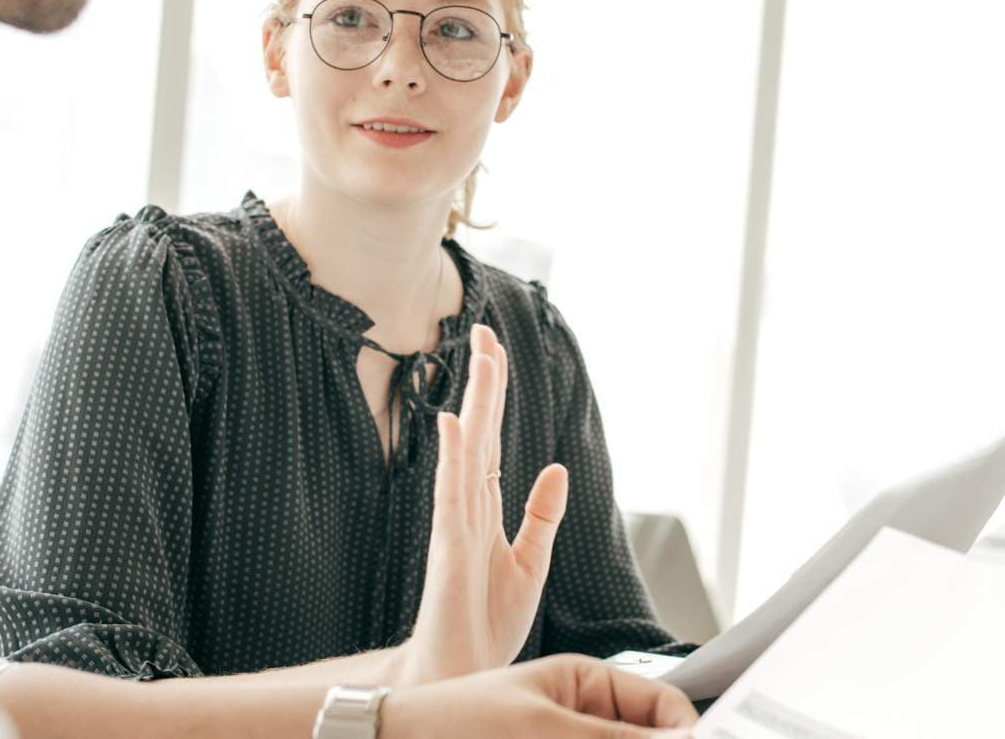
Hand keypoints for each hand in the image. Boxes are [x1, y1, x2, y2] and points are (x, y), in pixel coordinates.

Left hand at [380, 655, 696, 738]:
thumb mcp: (543, 726)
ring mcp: (564, 737)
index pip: (663, 706)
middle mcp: (580, 715)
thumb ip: (615, 737)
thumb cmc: (451, 724)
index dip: (686, 729)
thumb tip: (682, 738)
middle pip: (645, 734)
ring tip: (591, 738)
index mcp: (585, 681)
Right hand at [396, 324, 569, 684]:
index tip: (493, 352)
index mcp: (484, 509)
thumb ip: (541, 516)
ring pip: (466, 450)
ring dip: (474, 403)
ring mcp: (455, 524)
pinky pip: (452, 494)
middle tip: (484, 332)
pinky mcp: (450, 548)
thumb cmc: (487, 624)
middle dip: (483, 382)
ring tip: (479, 357)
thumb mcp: (530, 564)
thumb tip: (555, 468)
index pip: (490, 439)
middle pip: (477, 432)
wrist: (464, 673)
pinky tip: (454, 423)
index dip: (493, 396)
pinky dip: (452, 458)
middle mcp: (466, 507)